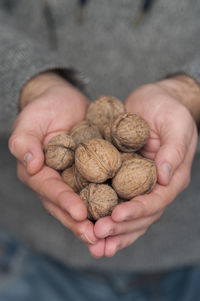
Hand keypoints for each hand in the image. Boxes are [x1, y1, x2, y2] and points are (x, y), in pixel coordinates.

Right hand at [8, 72, 103, 249]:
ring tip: (112, 234)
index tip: (79, 213)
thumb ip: (24, 141)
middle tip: (97, 237)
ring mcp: (74, 180)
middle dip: (81, 223)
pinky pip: (99, 190)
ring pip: (85, 203)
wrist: (65, 102)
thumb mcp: (31, 119)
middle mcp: (56, 181)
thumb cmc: (45, 108)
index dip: (64, 202)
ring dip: (97, 221)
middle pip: (66, 206)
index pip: (50, 190)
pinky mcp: (91, 174)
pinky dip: (110, 203)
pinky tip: (124, 213)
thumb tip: (31, 164)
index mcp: (38, 172)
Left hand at [89, 76, 198, 257]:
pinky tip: (88, 225)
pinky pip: (113, 200)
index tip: (115, 217)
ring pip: (127, 215)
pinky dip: (103, 215)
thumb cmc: (168, 109)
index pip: (156, 201)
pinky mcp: (122, 179)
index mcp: (171, 178)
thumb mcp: (176, 124)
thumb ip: (173, 151)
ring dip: (111, 232)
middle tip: (97, 235)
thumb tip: (163, 177)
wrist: (153, 101)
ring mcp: (138, 185)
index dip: (137, 211)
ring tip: (91, 243)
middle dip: (119, 228)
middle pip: (141, 216)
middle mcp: (155, 187)